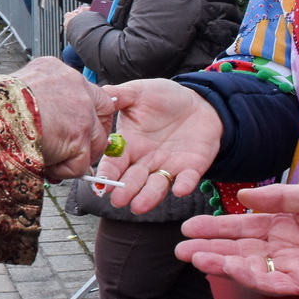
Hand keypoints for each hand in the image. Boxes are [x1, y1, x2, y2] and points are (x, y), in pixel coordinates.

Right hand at [13, 57, 113, 180]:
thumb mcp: (18, 91)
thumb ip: (39, 101)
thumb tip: (47, 125)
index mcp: (57, 71)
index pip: (87, 90)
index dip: (86, 111)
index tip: (76, 125)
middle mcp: (75, 85)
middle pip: (103, 112)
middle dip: (94, 134)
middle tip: (76, 149)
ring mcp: (82, 111)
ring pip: (94, 142)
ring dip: (73, 157)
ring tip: (48, 159)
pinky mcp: (80, 137)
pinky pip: (80, 164)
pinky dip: (63, 171)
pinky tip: (44, 165)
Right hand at [97, 80, 223, 213]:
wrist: (200, 102)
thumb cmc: (165, 98)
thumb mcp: (139, 92)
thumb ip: (118, 95)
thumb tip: (98, 97)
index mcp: (129, 144)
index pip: (115, 162)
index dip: (108, 173)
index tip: (102, 184)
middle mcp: (146, 160)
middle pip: (134, 179)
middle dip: (126, 190)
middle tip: (118, 200)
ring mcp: (168, 166)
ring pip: (156, 185)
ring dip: (149, 196)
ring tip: (139, 206)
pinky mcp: (192, 168)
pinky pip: (187, 178)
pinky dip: (183, 184)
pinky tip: (179, 190)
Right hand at [178, 182, 298, 298]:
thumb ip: (280, 196)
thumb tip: (244, 195)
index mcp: (282, 223)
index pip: (241, 226)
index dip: (215, 226)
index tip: (189, 225)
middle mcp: (282, 247)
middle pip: (237, 249)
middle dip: (208, 249)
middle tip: (179, 248)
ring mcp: (292, 267)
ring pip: (248, 267)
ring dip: (221, 264)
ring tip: (194, 258)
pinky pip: (272, 283)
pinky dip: (248, 277)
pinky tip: (229, 269)